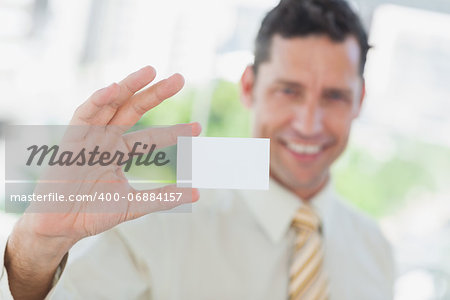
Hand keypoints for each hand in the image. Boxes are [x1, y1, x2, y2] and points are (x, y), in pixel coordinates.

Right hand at [4, 66, 199, 299]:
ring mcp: (90, 137)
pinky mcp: (71, 140)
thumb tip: (197, 193)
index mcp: (121, 152)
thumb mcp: (135, 204)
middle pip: (134, 110)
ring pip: (110, 105)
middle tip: (179, 79)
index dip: (175, 132)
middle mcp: (107, 139)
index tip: (198, 127)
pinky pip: (83, 116)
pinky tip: (113, 88)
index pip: (152, 137)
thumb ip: (163, 197)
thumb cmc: (94, 213)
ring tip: (150, 71)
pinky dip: (96, 102)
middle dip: (155, 94)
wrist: (62, 226)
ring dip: (128, 86)